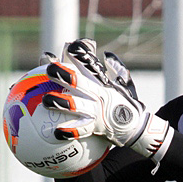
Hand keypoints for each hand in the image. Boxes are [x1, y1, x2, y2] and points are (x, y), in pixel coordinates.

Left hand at [40, 39, 172, 159]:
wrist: (136, 128)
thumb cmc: (126, 104)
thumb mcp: (124, 85)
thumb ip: (116, 69)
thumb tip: (107, 55)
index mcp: (101, 84)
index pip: (87, 66)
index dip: (75, 57)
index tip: (62, 49)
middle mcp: (99, 95)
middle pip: (79, 82)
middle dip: (64, 74)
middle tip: (49, 69)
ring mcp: (97, 111)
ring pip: (77, 105)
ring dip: (61, 102)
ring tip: (46, 100)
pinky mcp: (97, 127)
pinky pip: (81, 129)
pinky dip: (70, 131)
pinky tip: (56, 132)